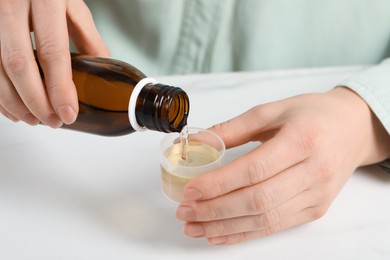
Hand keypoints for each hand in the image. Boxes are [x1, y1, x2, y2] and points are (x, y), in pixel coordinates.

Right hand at [0, 0, 109, 126]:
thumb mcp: (72, 5)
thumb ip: (87, 38)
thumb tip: (100, 71)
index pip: (52, 52)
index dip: (60, 89)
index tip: (68, 113)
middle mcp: (12, 5)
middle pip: (20, 65)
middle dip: (37, 102)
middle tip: (53, 121)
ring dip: (14, 102)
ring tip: (34, 119)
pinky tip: (12, 106)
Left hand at [176, 87, 389, 244]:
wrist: (352, 128)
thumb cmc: (312, 114)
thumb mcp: (272, 110)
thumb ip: (233, 128)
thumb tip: (195, 142)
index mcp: (302, 140)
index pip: (254, 170)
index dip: (219, 184)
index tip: (190, 190)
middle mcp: (314, 171)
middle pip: (257, 200)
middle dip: (215, 210)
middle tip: (185, 212)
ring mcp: (316, 195)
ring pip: (264, 220)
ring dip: (225, 227)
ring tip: (194, 226)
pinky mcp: (315, 209)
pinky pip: (275, 227)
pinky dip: (243, 233)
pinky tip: (219, 234)